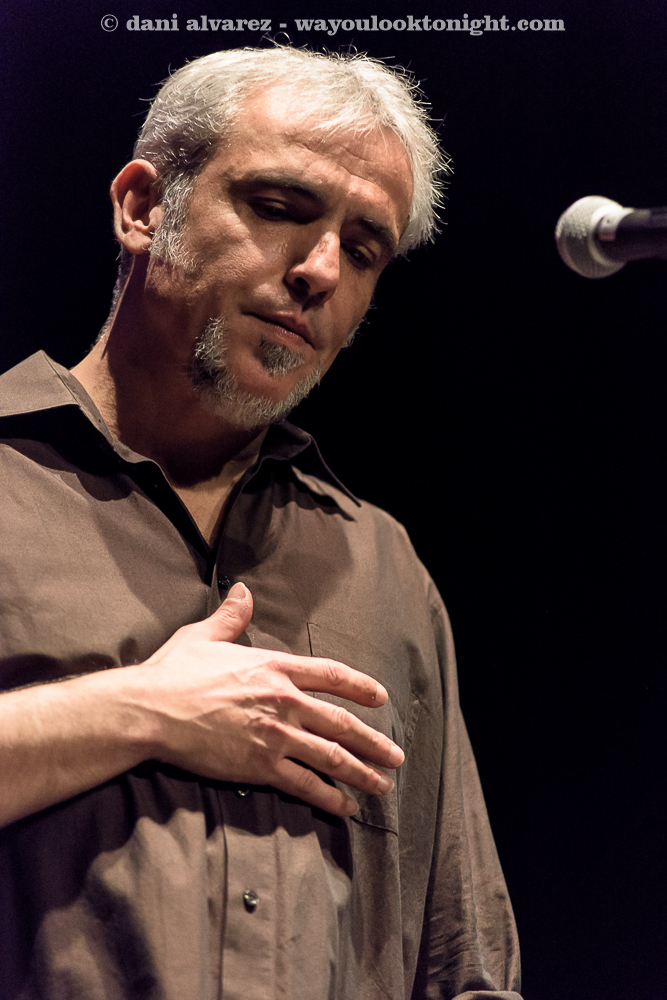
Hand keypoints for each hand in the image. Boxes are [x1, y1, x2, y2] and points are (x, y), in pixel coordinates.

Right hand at [136, 583, 403, 816]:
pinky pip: (305, 783)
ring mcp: (275, 735)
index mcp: (274, 667)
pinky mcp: (260, 765)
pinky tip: (346, 807)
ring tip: (382, 785)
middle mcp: (283, 700)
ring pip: (331, 755)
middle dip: (374, 741)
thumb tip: (244, 591)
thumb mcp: (204, 636)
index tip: (381, 698)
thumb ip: (232, 617)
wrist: (150, 710)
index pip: (331, 674)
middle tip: (395, 756)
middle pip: (341, 722)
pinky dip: (329, 796)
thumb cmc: (173, 672)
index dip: (360, 686)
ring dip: (361, 772)